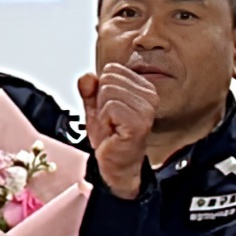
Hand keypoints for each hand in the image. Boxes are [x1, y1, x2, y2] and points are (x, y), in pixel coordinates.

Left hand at [78, 64, 159, 201]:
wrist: (115, 165)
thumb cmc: (111, 137)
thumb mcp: (95, 108)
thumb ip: (89, 90)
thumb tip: (86, 77)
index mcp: (143, 87)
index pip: (111, 70)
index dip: (101, 92)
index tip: (110, 110)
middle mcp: (150, 95)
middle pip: (108, 79)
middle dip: (100, 102)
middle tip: (110, 120)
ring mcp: (146, 108)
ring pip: (108, 92)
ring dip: (102, 113)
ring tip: (112, 126)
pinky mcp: (139, 121)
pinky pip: (110, 107)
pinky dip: (104, 121)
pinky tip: (113, 132)